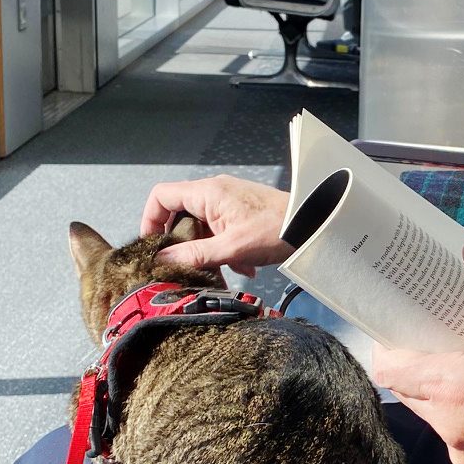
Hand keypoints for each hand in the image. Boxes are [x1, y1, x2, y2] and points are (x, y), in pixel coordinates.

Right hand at [139, 175, 290, 277]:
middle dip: (183, 244)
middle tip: (188, 265)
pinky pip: (220, 230)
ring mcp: (229, 201)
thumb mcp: (231, 248)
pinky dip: (225, 250)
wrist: (313, 224)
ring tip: (223, 270)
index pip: (161, 196)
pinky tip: (243, 266)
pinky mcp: (241, 212)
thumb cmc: (276, 229)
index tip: (152, 246)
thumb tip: (161, 259)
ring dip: (208, 251)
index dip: (150, 220)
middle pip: (180, 215)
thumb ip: (194, 254)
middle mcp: (215, 192)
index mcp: (207, 193)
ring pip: (202, 227)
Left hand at [374, 238, 463, 463]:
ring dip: (442, 394)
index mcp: (453, 389)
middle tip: (436, 341)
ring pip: (434, 418)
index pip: (390, 370)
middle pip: (409, 393)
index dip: (387, 348)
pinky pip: (459, 439)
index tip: (398, 331)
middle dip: (418, 367)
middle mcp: (450, 427)